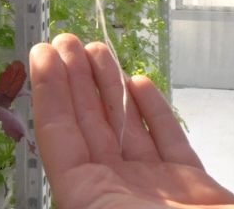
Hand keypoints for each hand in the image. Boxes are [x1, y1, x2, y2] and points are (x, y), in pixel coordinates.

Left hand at [30, 34, 233, 208]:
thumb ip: (79, 188)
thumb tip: (55, 161)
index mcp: (87, 202)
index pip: (59, 137)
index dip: (49, 92)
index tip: (42, 53)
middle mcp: (116, 194)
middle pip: (88, 126)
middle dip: (76, 81)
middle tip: (66, 40)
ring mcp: (154, 189)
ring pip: (126, 127)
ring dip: (108, 87)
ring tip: (96, 49)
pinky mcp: (192, 188)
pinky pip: (168, 141)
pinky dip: (153, 110)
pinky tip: (138, 83)